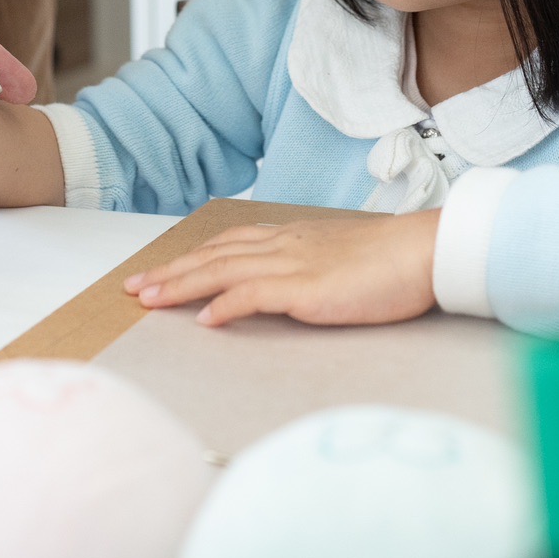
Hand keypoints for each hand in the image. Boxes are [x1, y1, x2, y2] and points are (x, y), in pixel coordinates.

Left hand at [122, 213, 440, 326]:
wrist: (424, 252)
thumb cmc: (392, 261)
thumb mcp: (339, 259)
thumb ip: (309, 269)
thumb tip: (285, 287)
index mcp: (292, 238)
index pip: (229, 245)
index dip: (191, 259)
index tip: (161, 271)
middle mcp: (284, 245)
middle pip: (213, 256)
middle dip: (171, 272)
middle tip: (134, 288)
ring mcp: (293, 265)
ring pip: (222, 271)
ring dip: (181, 286)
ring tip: (150, 301)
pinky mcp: (307, 289)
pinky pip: (254, 295)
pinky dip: (225, 304)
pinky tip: (204, 320)